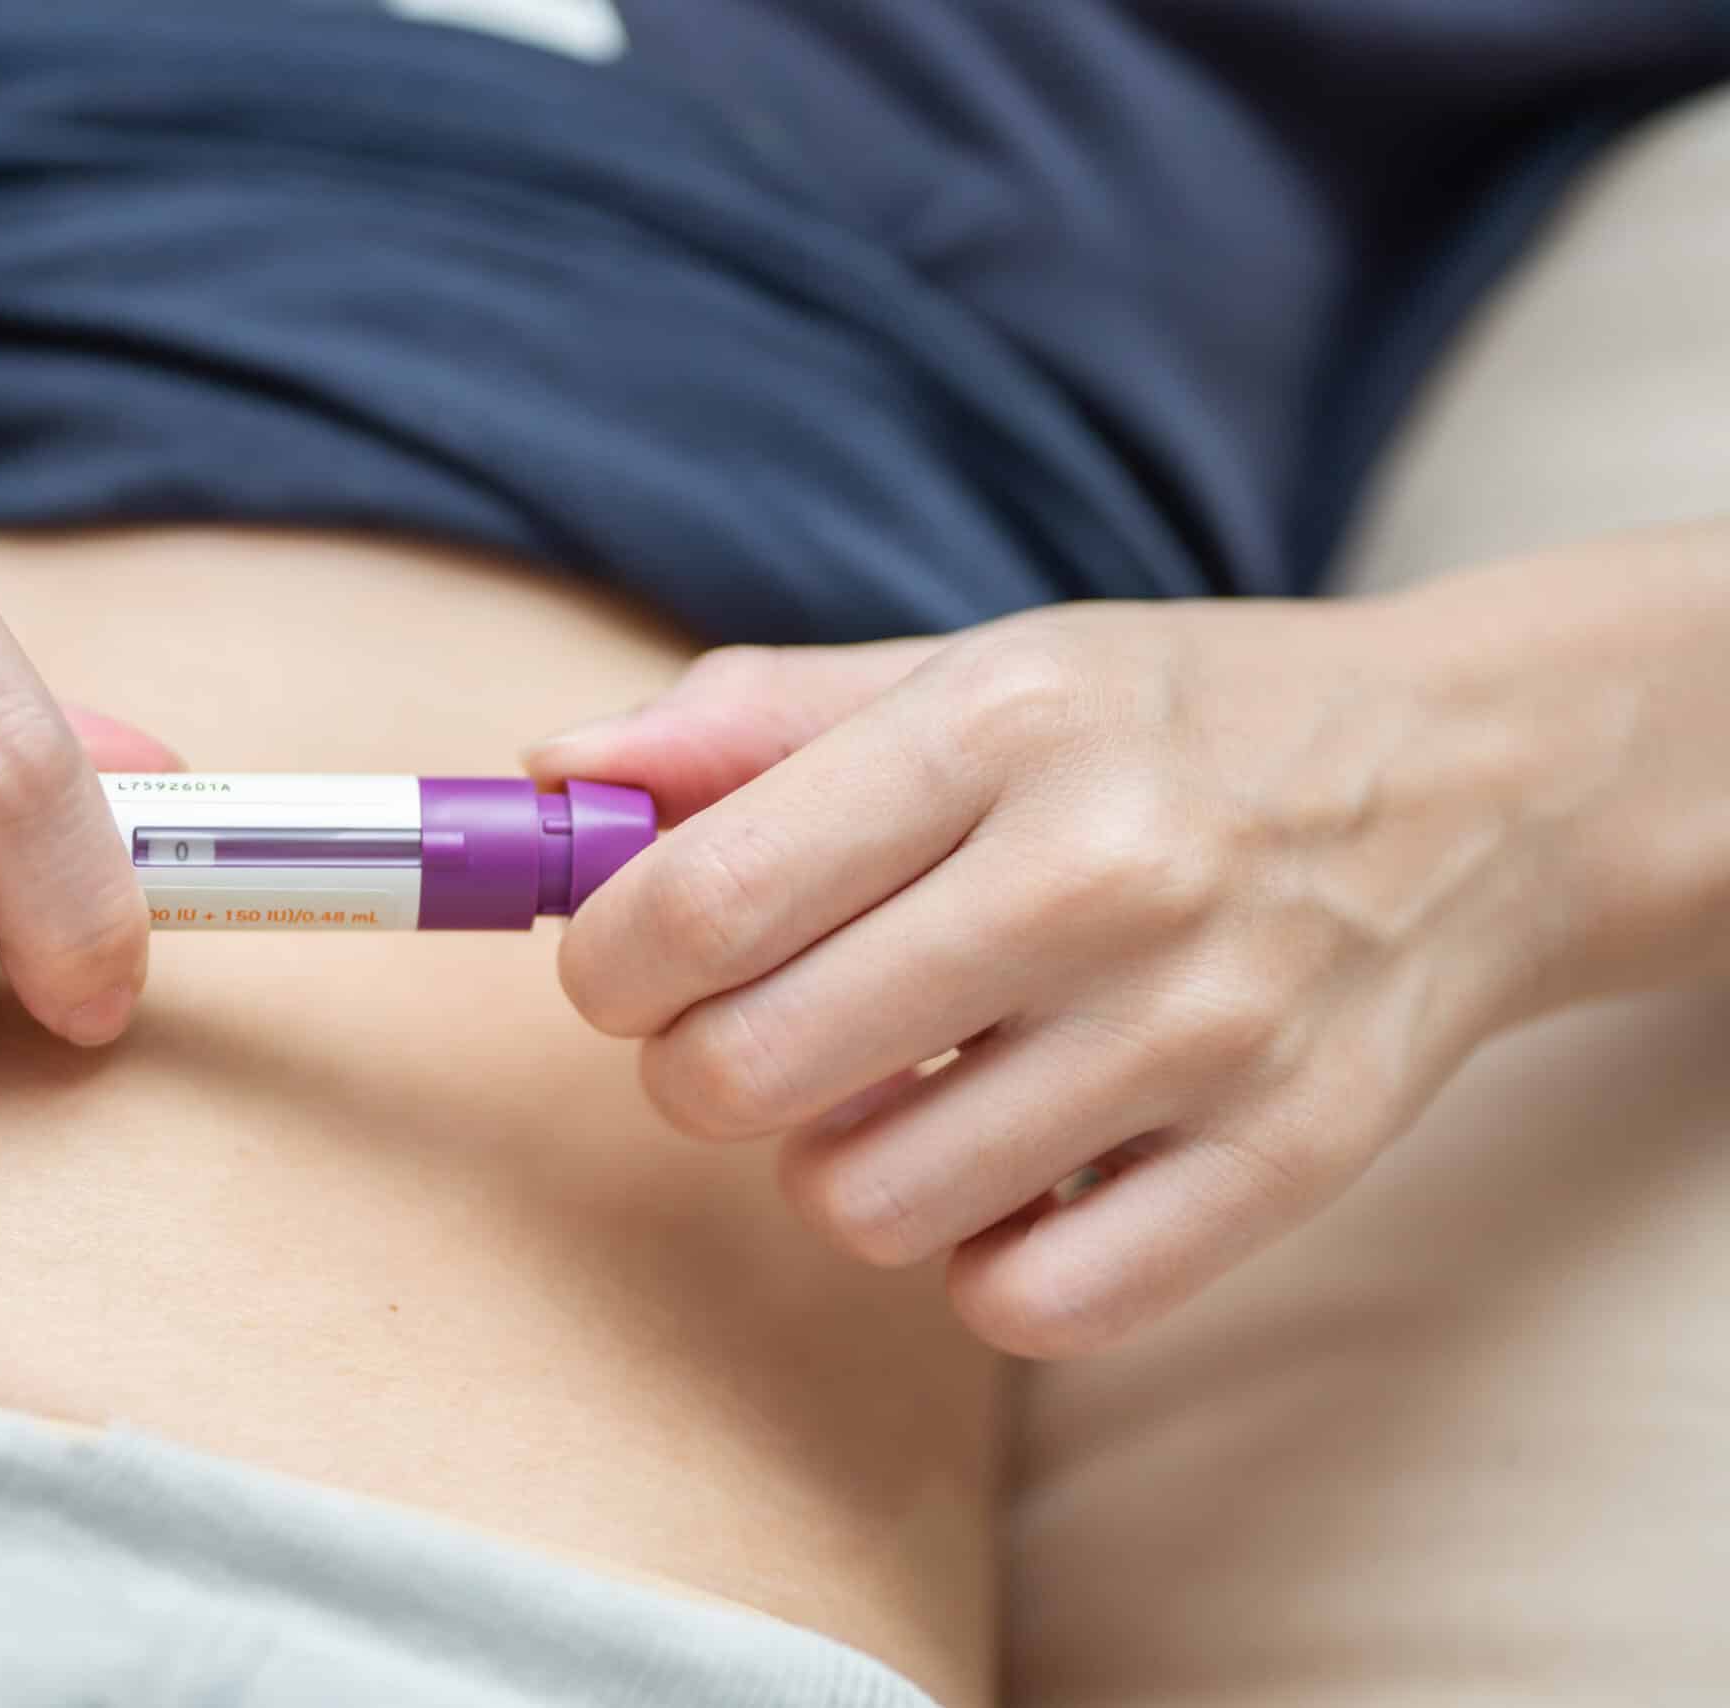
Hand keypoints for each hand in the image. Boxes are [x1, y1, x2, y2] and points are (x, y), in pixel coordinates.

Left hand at [528, 598, 1556, 1355]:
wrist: (1475, 784)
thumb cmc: (1171, 726)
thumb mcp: (976, 667)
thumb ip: (753, 718)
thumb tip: (555, 772)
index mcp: (1001, 729)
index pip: (704, 897)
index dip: (608, 965)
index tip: (623, 972)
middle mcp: (1104, 876)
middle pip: (754, 1071)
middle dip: (694, 1074)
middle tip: (741, 1036)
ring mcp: (1205, 1032)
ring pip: (866, 1207)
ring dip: (831, 1168)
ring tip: (891, 1092)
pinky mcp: (1284, 1162)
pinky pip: (1030, 1307)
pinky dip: (974, 1261)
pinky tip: (1001, 1171)